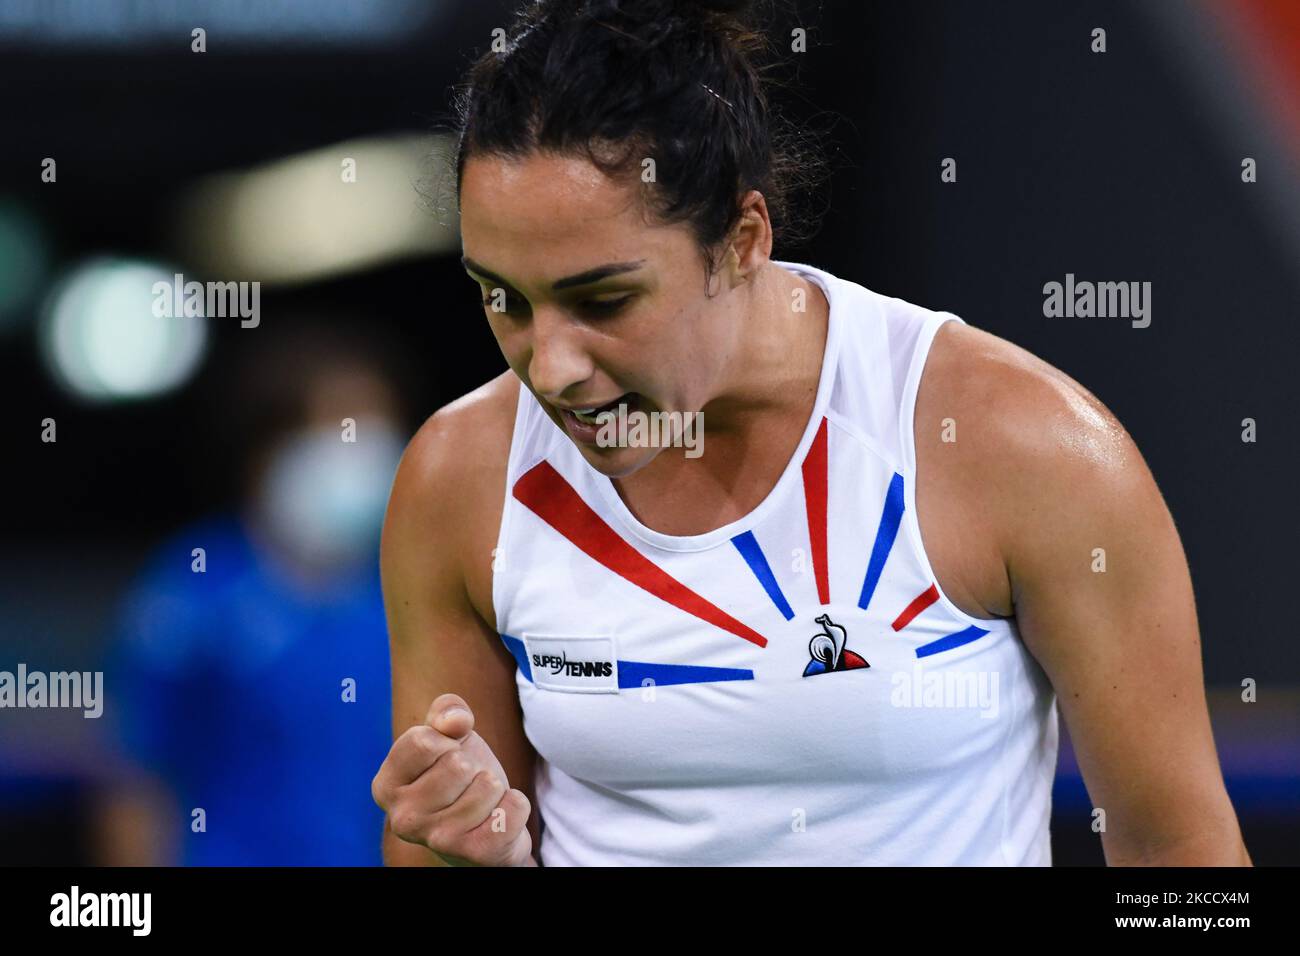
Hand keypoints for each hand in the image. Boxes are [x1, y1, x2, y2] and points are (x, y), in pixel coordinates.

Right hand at [372, 693, 534, 865]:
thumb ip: (447, 711)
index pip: (423, 742)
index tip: (446, 755)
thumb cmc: (459, 777)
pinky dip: (516, 806)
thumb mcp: (449, 736)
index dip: (446, 740)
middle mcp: (402, 818)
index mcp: (387, 784)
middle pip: (457, 764)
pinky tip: (497, 817)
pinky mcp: (473, 854)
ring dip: (494, 787)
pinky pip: (514, 808)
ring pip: (488, 785)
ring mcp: (436, 840)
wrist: (484, 830)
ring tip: (480, 801)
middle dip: (473, 766)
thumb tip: (455, 720)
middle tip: (466, 784)